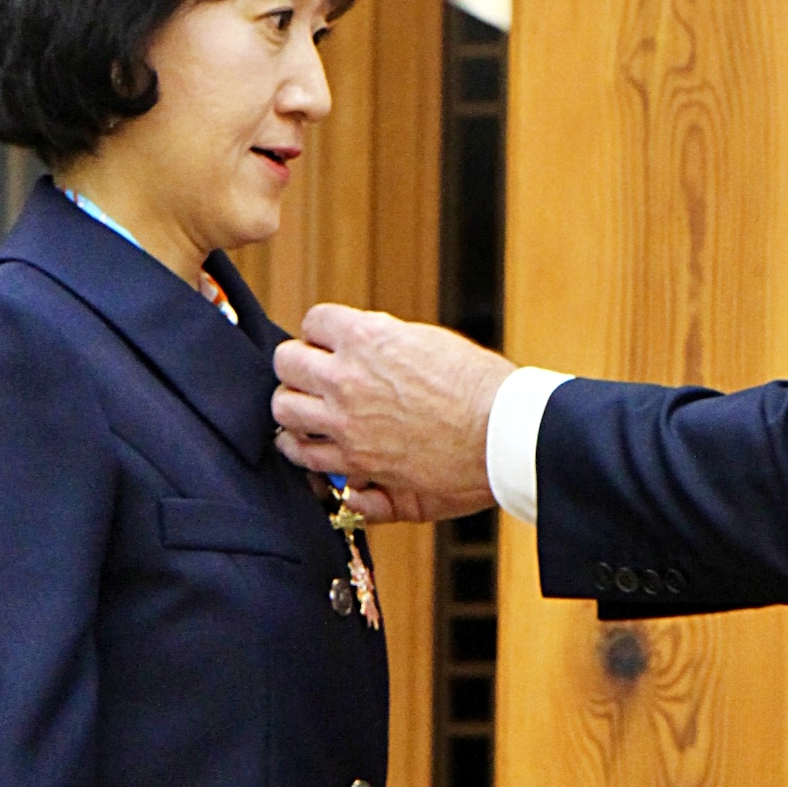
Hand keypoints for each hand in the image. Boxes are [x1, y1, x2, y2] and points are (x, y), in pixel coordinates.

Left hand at [271, 305, 512, 522]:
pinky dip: (306, 451)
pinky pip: (305, 457)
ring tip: (310, 413)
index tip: (333, 344)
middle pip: (285, 363)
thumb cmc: (479, 386)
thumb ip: (383, 341)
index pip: (314, 321)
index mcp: (367, 339)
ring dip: (295, 409)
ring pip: (283, 411)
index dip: (323, 332)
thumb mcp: (428, 341)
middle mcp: (347, 381)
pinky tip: (317, 447)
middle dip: (299, 366)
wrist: (504, 435)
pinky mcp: (356, 465)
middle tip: (316, 377)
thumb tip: (358, 343)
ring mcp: (346, 426)